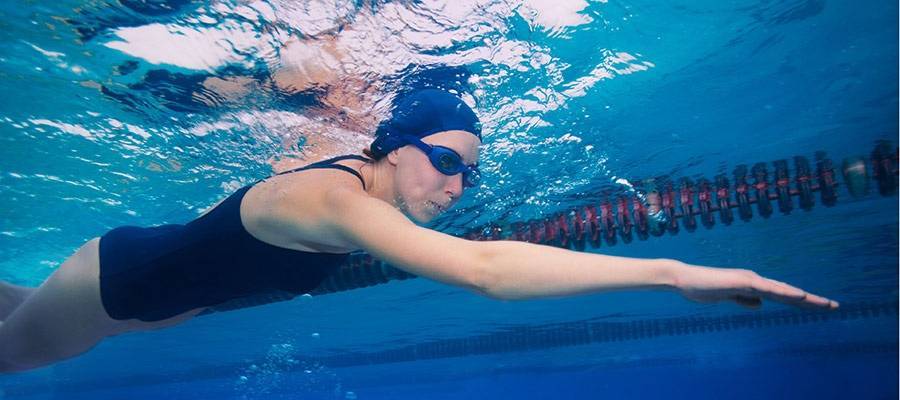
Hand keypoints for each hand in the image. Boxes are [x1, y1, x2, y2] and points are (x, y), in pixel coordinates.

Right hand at [671, 262, 838, 309]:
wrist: (684, 278)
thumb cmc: (701, 287)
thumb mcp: (726, 298)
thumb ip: (743, 300)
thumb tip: (760, 304)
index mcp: (753, 286)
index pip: (782, 296)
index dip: (801, 302)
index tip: (819, 307)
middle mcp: (756, 280)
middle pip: (789, 292)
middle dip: (812, 300)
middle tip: (834, 306)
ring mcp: (751, 280)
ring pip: (783, 290)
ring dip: (805, 298)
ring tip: (825, 304)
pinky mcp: (744, 281)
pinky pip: (769, 288)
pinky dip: (786, 292)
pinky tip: (800, 296)